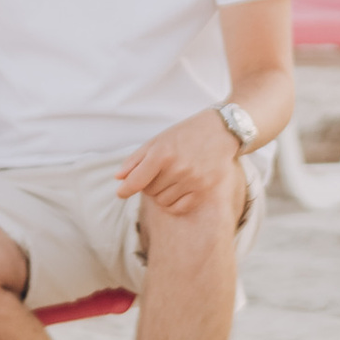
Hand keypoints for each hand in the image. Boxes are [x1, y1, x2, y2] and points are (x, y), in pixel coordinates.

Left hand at [116, 106, 242, 219]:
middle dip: (150, 184)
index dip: (125, 190)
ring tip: (171, 178)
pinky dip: (174, 202)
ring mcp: (192, 181)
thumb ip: (136, 159)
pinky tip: (179, 189)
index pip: (136, 181)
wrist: (221, 131)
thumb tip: (118, 178)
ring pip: (162, 201)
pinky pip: (178, 208)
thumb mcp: (158, 140)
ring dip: (162, 193)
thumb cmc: (185, 134)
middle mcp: (177, 168)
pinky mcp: (204, 190)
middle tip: (160, 172)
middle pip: (149, 192)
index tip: (121, 193)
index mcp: (162, 153)